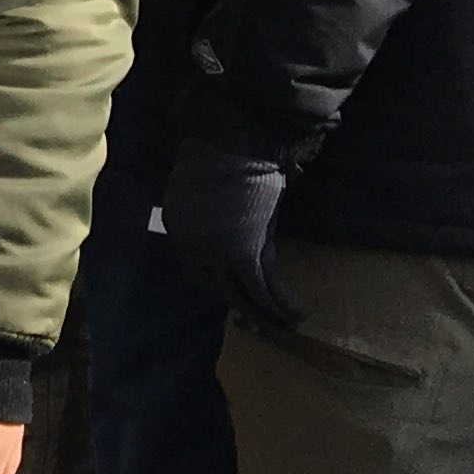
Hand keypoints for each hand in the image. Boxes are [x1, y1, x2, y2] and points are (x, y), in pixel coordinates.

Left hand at [160, 136, 298, 326]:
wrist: (230, 148)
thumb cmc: (215, 157)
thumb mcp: (194, 187)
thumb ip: (203, 210)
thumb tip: (221, 220)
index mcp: (179, 230)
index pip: (194, 269)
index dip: (213, 283)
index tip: (228, 290)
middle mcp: (193, 248)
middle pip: (215, 286)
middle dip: (236, 302)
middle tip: (253, 315)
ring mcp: (217, 254)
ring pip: (241, 293)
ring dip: (263, 312)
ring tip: (282, 325)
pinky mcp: (245, 254)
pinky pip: (262, 287)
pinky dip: (278, 305)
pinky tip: (294, 316)